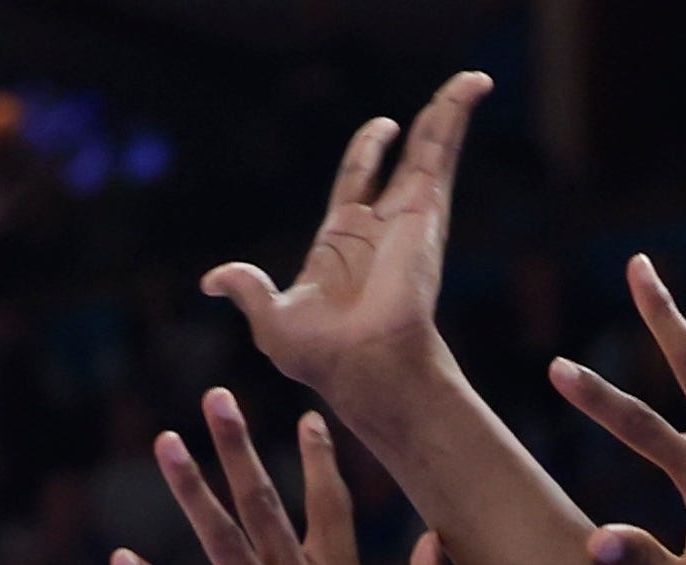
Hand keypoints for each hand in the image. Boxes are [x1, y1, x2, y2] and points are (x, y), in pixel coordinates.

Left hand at [111, 393, 451, 564]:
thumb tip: (435, 539)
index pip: (330, 504)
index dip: (319, 457)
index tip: (308, 417)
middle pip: (265, 502)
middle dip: (239, 445)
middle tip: (215, 395)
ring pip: (224, 540)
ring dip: (192, 489)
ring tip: (167, 443)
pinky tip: (121, 560)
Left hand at [201, 75, 489, 404]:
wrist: (362, 363)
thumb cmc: (322, 355)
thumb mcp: (270, 319)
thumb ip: (247, 289)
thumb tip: (211, 283)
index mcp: (345, 240)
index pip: (358, 179)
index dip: (369, 150)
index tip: (384, 127)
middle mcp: (383, 224)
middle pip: (406, 159)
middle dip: (423, 128)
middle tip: (444, 100)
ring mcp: (409, 215)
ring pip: (432, 148)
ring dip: (450, 111)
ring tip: (474, 80)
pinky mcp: (427, 208)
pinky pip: (441, 150)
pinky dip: (457, 114)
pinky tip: (472, 84)